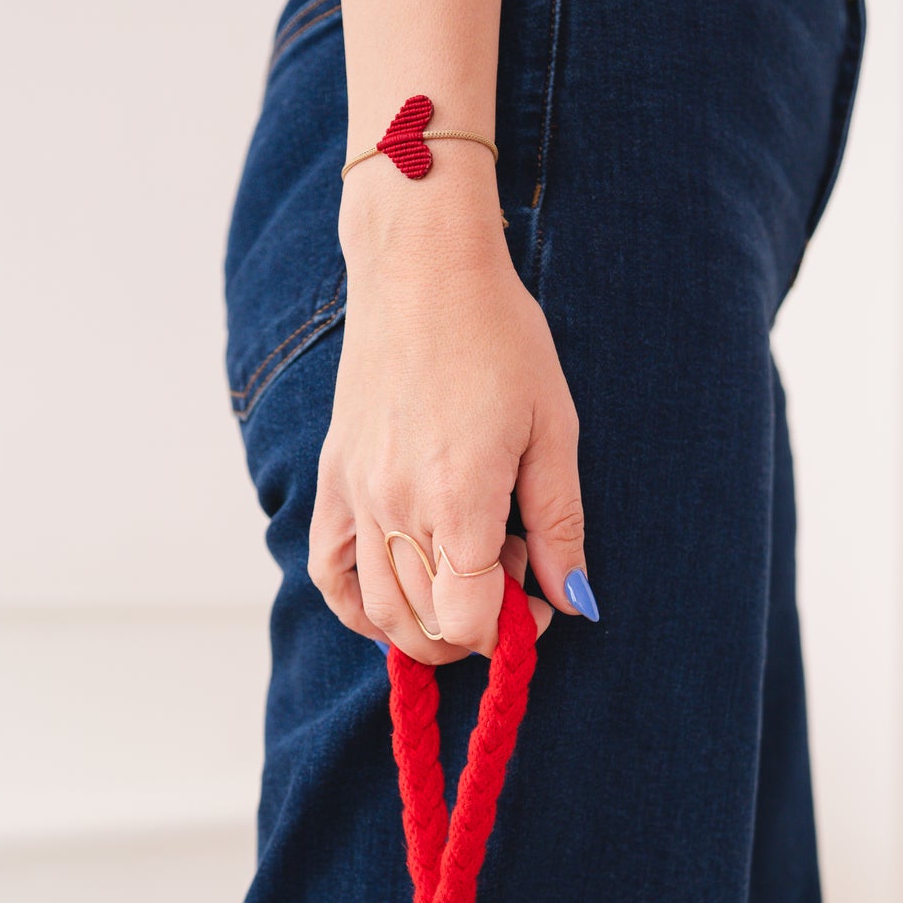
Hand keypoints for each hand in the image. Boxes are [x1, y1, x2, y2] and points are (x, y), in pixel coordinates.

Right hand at [308, 168, 591, 662]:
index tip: (537, 602)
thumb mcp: (554, 430)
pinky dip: (358, 608)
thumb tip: (575, 600)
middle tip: (510, 582)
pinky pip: (328, 571)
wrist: (422, 270)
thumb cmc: (501, 339)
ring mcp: (358, 495)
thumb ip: (560, 524)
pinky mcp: (334, 478)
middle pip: (428, 623)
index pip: (469, 620)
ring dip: (425, 628)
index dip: (509, 632)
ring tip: (464, 587)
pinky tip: (395, 605)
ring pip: (378, 610)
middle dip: (477, 628)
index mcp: (460, 499)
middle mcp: (399, 507)